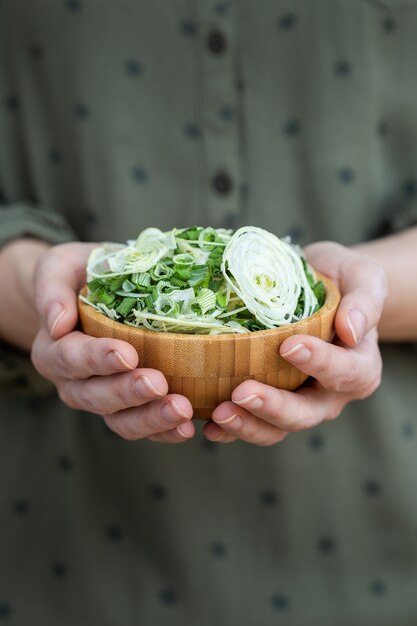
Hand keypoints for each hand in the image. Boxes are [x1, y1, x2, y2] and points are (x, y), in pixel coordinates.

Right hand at [31, 242, 194, 442]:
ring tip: (180, 410)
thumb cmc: (81, 274)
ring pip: (119, 420)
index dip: (99, 359)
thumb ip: (52, 289)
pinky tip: (187, 427)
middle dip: (128, 392)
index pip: (72, 358)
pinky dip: (164, 431)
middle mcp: (73, 381)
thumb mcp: (60, 266)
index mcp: (54, 349)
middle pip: (96, 396)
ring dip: (150, 419)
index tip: (127, 354)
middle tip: (159, 383)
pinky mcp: (128, 408)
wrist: (96, 291)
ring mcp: (101, 399)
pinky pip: (142, 427)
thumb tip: (57, 323)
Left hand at [204, 242, 386, 445]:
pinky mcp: (269, 404)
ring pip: (277, 428)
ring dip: (248, 424)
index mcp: (359, 366)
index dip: (319, 363)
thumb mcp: (362, 276)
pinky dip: (231, 430)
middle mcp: (330, 393)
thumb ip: (365, 299)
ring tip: (220, 413)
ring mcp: (298, 402)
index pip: (345, 372)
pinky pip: (253, 424)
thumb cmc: (341, 279)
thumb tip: (351, 329)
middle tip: (242, 392)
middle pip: (306, 412)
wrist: (316, 284)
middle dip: (274, 407)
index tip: (289, 346)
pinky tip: (210, 427)